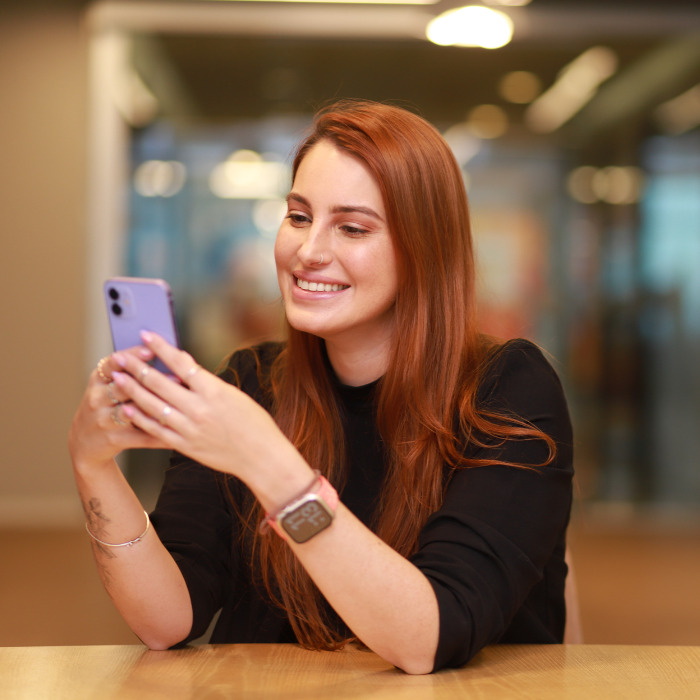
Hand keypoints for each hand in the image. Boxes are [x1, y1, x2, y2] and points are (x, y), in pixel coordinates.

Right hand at [68, 346, 170, 466]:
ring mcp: (105, 420)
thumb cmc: (105, 407)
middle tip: (176, 377)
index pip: (112, 363)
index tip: (151, 350)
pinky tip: (177, 430)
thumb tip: (164, 356)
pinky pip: (140, 435)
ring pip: (131, 411)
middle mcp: (98, 398)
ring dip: (154, 407)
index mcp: (98, 380)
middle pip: (123, 387)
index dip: (132, 356)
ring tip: (176, 403)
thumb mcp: (107, 386)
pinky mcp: (114, 439)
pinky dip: (159, 433)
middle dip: (149, 382)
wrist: (85, 442)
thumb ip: (129, 372)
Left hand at [109, 332, 293, 481]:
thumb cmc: (254, 423)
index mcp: (214, 391)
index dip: (161, 348)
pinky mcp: (185, 446)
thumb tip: (183, 365)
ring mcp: (190, 429)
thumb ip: (206, 382)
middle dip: (137, 368)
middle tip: (121, 357)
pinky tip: (128, 409)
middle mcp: (199, 409)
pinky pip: (156, 430)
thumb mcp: (234, 395)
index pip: (181, 363)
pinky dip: (140, 419)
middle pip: (160, 383)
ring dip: (132, 390)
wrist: (261, 457)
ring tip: (117, 378)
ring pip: (152, 406)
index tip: (146, 335)